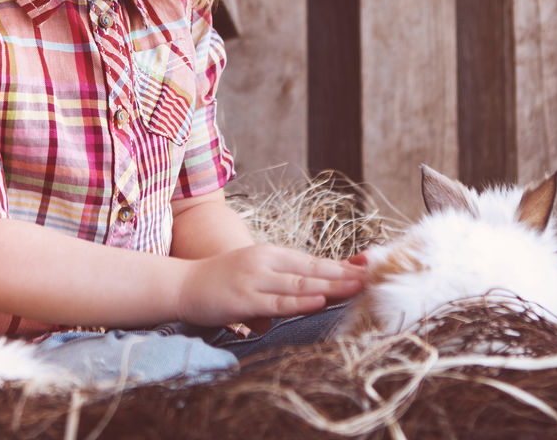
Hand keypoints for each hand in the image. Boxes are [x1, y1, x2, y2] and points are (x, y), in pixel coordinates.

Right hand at [177, 243, 366, 326]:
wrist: (183, 284)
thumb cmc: (220, 281)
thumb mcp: (253, 274)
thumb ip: (280, 284)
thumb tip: (306, 299)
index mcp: (270, 254)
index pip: (312, 260)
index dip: (340, 264)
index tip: (367, 265)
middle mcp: (265, 262)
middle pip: (312, 269)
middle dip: (344, 273)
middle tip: (373, 275)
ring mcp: (255, 280)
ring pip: (300, 284)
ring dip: (331, 285)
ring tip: (357, 286)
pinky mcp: (245, 299)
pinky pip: (278, 301)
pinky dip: (301, 301)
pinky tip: (320, 299)